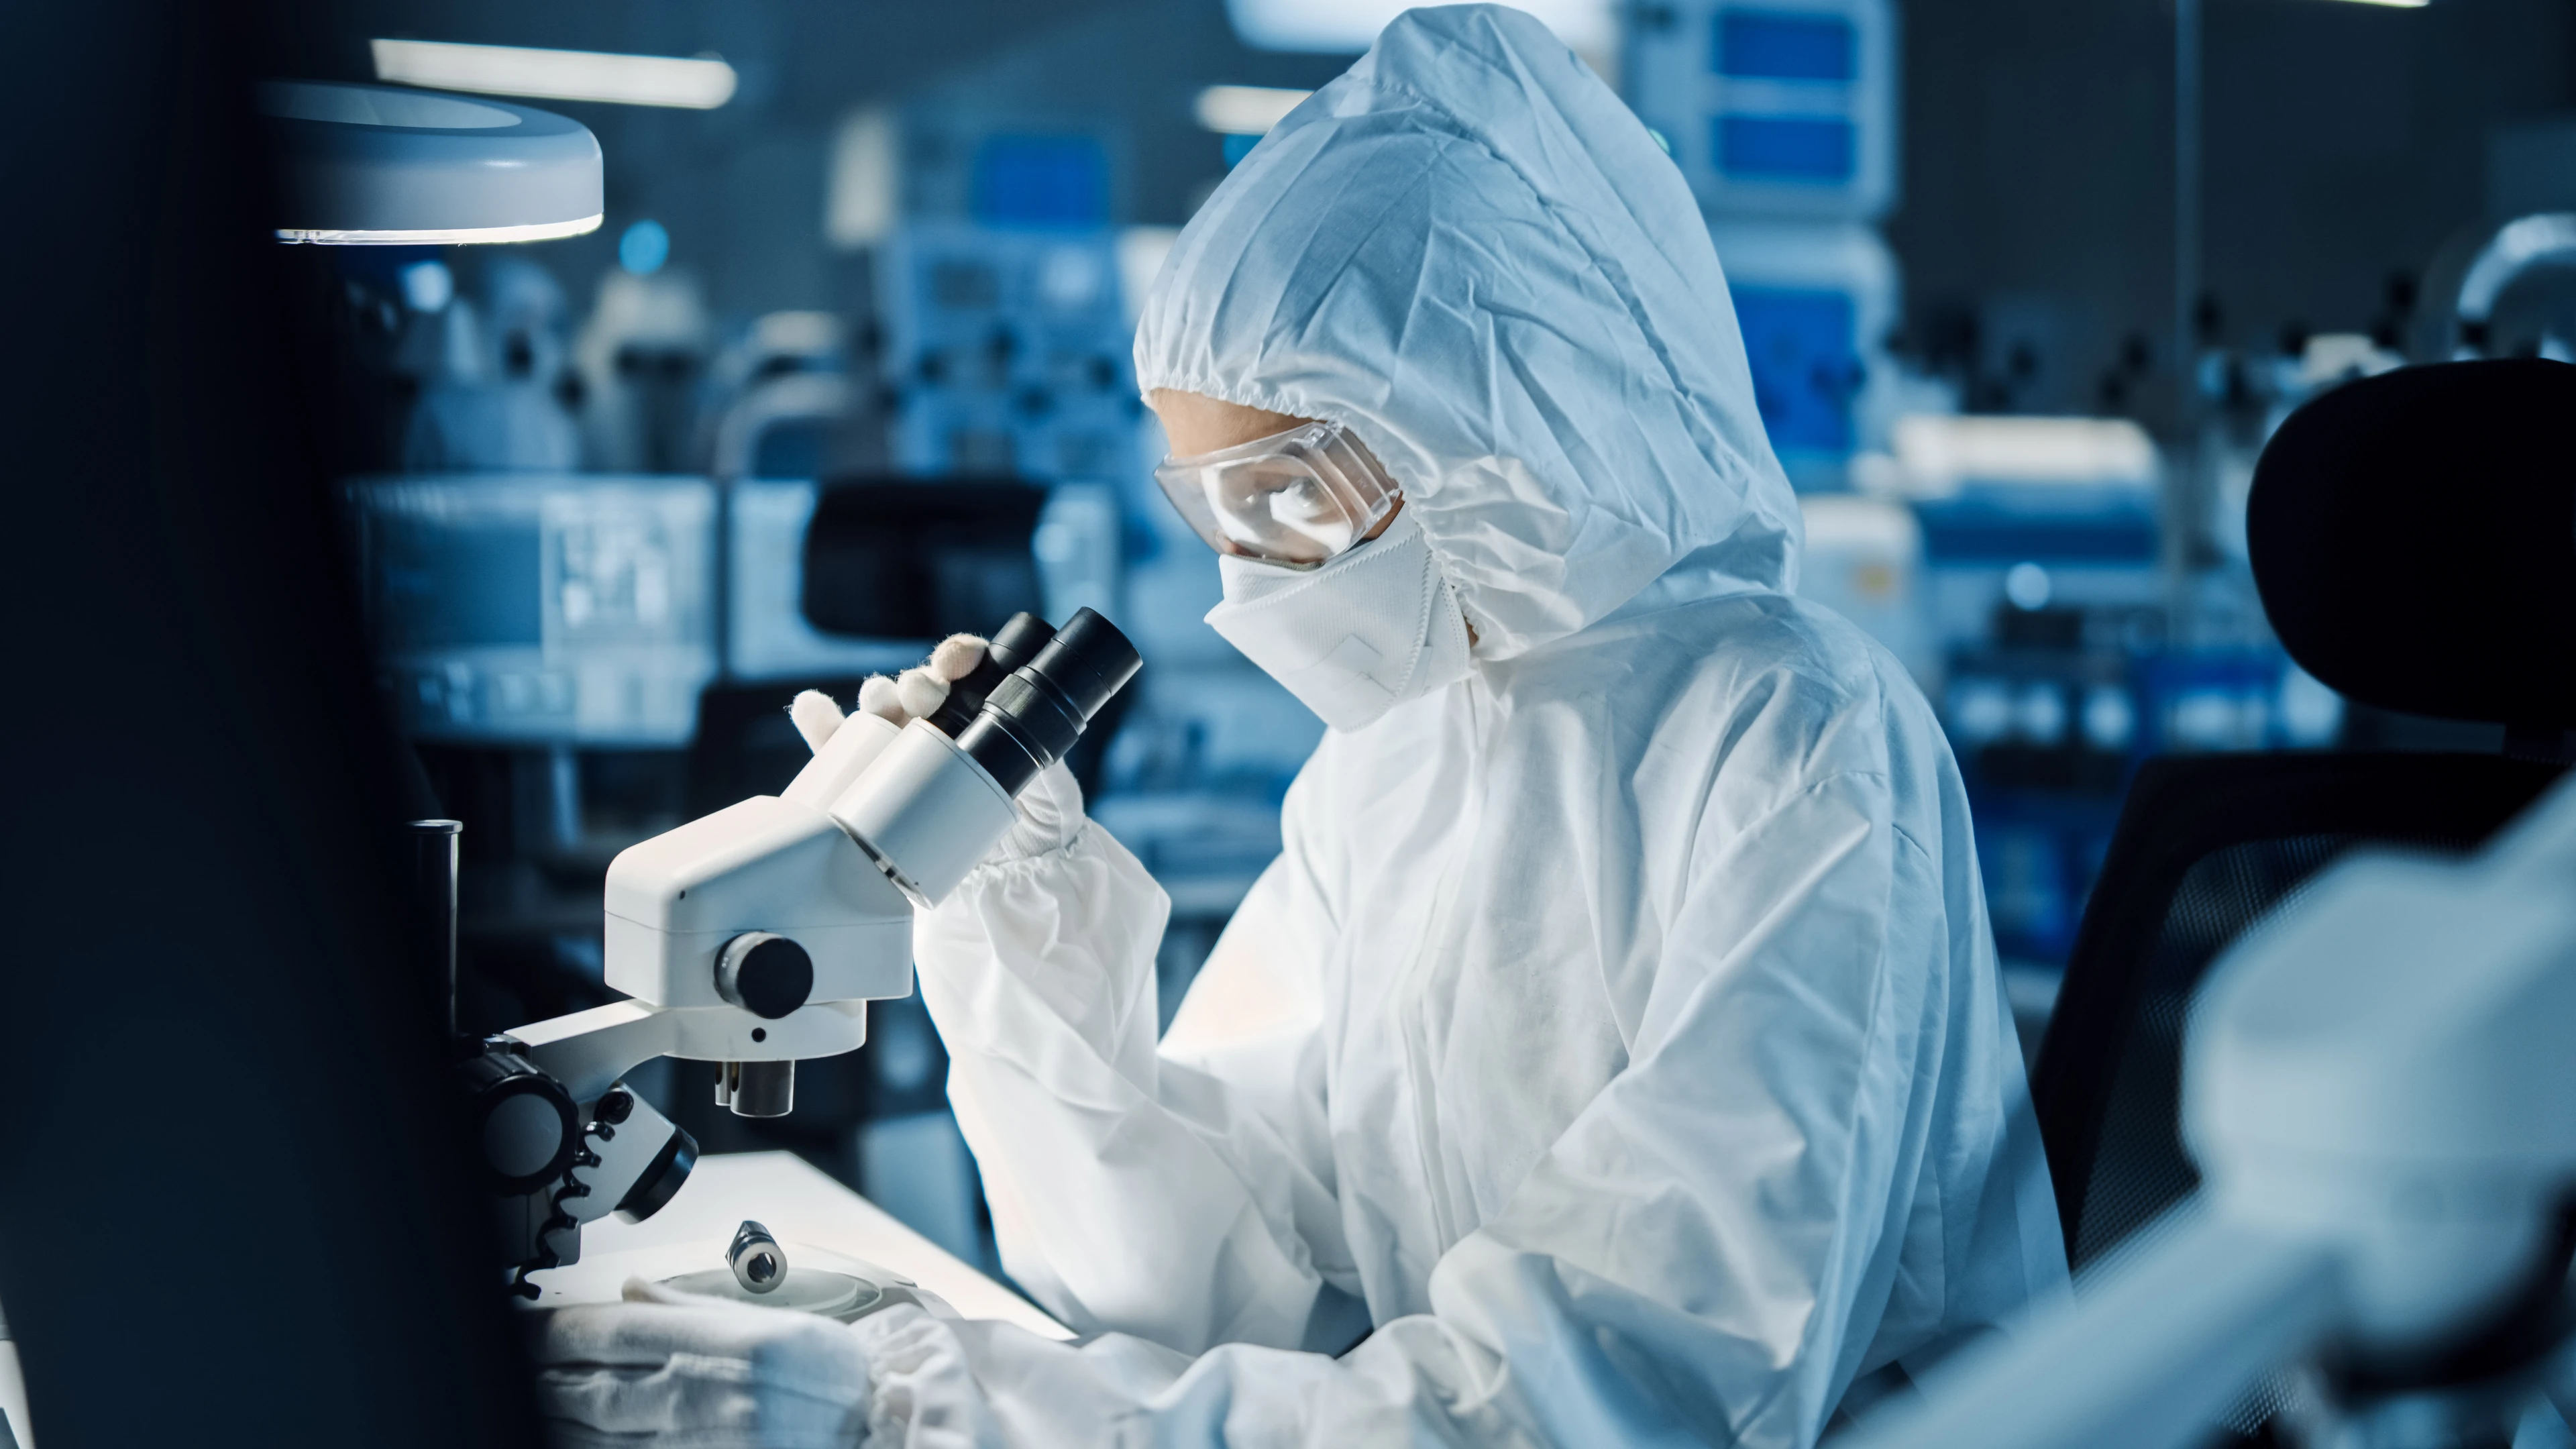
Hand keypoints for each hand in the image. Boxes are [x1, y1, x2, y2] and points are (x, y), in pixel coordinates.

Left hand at [533, 1276, 870, 1444]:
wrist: (875, 1431)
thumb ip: (693, 1306)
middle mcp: (699, 1392)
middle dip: (540, 1371)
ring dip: (550, 1411)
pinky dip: (586, 1448)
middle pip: (590, 1380)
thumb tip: (636, 1291)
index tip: (526, 1323)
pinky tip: (566, 1436)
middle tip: (509, 1359)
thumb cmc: (832, 1377)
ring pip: (594, 1427)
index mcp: (718, 1342)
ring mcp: (692, 1440)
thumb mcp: (769, 1322)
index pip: (611, 1330)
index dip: (556, 1328)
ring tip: (525, 1395)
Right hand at [787, 635, 1086, 862]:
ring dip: (875, 697)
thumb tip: (1047, 759)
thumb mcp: (1054, 801)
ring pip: (880, 708)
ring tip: (878, 703)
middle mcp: (938, 722)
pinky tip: (811, 707)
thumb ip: (1053, 779)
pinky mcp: (869, 780)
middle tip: (923, 694)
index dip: (959, 655)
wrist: (1007, 877)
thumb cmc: (1037, 826)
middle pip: (920, 686)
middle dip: (919, 682)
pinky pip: (837, 746)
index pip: (967, 670)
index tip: (957, 661)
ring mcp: (902, 749)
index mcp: (981, 714)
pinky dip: (820, 722)